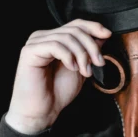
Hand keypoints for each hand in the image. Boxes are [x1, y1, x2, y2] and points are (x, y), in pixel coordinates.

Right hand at [5, 19, 111, 133]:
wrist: (42, 112)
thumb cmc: (58, 92)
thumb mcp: (81, 68)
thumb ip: (88, 51)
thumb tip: (102, 35)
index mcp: (54, 39)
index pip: (76, 24)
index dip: (93, 27)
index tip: (108, 35)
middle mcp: (43, 37)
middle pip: (74, 30)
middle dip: (91, 46)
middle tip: (98, 63)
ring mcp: (35, 43)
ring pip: (67, 37)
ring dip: (82, 55)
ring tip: (85, 71)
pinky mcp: (29, 51)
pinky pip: (54, 45)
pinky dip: (68, 56)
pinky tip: (72, 68)